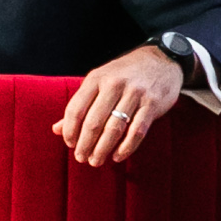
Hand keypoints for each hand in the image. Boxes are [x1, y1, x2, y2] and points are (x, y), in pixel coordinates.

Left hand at [56, 46, 183, 168]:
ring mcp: (135, 93)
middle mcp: (114, 84)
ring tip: (96, 161)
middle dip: (85, 145)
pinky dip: (126, 148)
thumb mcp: (100, 81)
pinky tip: (118, 156)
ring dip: (102, 149)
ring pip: (114, 128)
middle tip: (81, 158)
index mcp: (97, 78)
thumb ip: (80, 104)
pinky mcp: (152, 103)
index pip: (76, 109)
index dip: (70, 131)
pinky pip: (136, 131)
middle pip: (94, 122)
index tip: (70, 144)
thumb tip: (57, 130)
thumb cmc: (125, 74)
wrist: (162, 59)